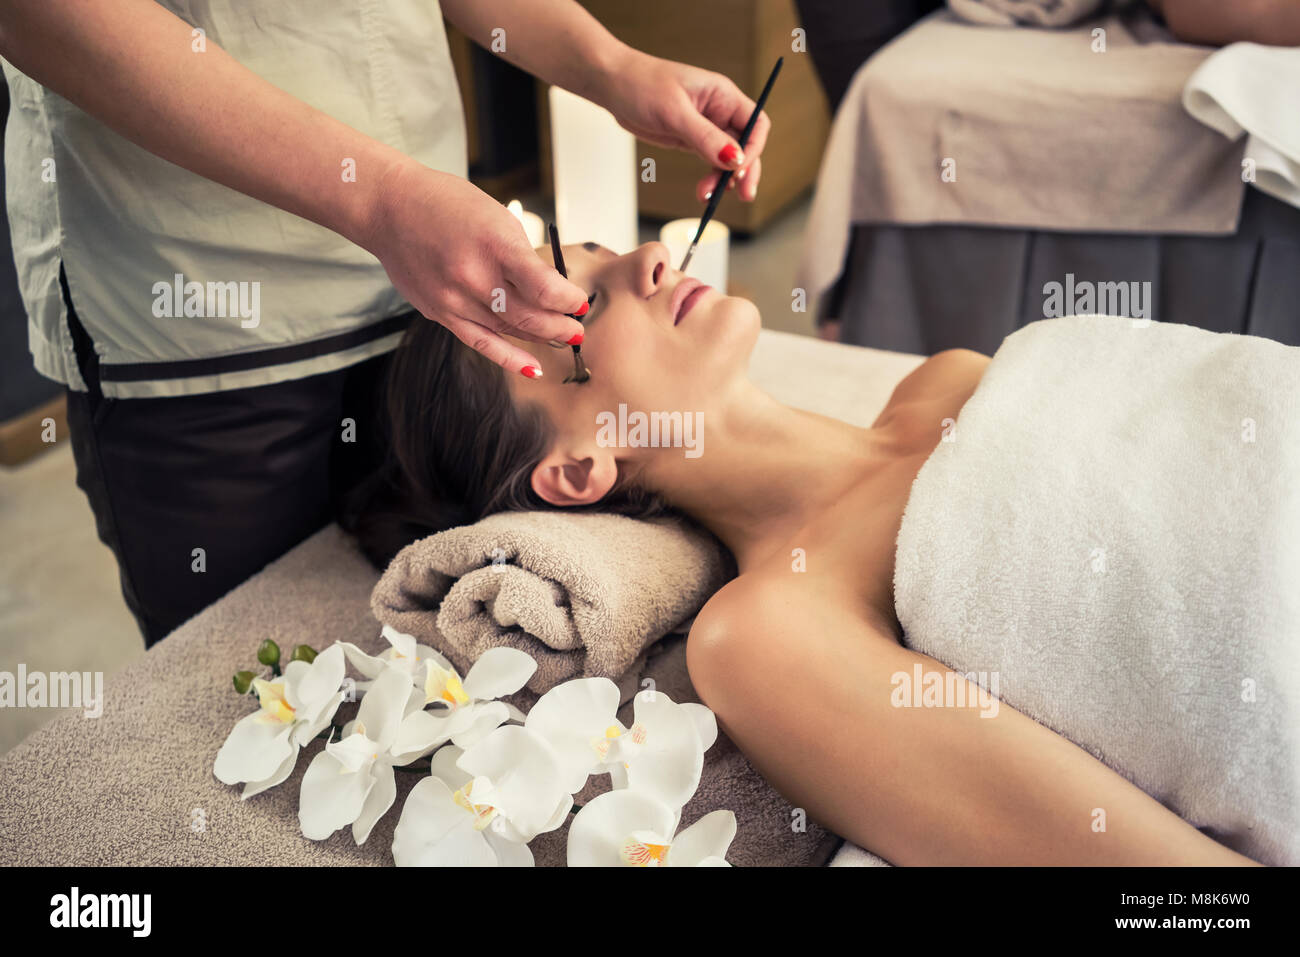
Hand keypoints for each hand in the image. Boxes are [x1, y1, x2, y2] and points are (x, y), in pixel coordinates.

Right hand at [359, 159, 587, 377]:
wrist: (391, 208)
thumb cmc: (447, 205)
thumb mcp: (496, 217)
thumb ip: (523, 256)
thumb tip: (551, 288)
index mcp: (495, 246)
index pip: (545, 287)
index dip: (569, 300)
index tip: (579, 302)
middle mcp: (474, 277)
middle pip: (530, 316)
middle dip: (561, 326)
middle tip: (577, 328)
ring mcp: (454, 299)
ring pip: (509, 332)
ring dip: (541, 338)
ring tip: (562, 339)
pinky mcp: (440, 313)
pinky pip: (481, 343)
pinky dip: (509, 358)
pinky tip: (533, 368)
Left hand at [601, 49, 771, 203]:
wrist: (613, 85)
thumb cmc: (643, 85)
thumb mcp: (675, 113)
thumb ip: (706, 138)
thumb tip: (735, 160)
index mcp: (723, 95)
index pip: (756, 123)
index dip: (754, 148)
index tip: (740, 169)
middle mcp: (720, 111)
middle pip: (746, 144)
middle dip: (745, 170)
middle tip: (743, 195)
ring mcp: (706, 127)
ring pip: (727, 158)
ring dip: (723, 179)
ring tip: (710, 196)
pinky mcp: (691, 140)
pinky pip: (709, 162)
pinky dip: (710, 178)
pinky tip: (704, 191)